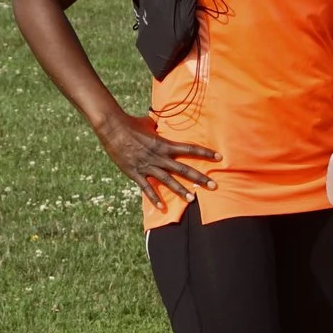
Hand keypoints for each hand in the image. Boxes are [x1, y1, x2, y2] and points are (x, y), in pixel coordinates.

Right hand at [97, 111, 217, 211]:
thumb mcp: (150, 124)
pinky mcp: (136, 173)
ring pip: (168, 181)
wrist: (113, 128)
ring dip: (181, 191)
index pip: (190, 149)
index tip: (219, 157)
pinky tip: (162, 208)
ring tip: (193, 199)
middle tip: (214, 186)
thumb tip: (162, 123)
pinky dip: (154, 198)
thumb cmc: (132, 124)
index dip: (205, 153)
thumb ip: (159, 128)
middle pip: (183, 169)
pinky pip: (147, 188)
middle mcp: (159, 156)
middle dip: (199, 178)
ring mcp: (148, 166)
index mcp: (165, 144)